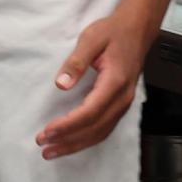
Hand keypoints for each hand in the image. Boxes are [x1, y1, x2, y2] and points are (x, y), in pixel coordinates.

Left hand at [37, 11, 154, 158]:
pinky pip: (105, 128)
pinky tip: (72, 142)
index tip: (47, 131)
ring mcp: (124, 103)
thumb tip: (61, 84)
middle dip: (68, 140)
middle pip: (95, 129)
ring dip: (76, 144)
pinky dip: (87, 139)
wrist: (137, 30)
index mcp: (115, 82)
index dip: (68, 125)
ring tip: (53, 151)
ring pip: (101, 132)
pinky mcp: (121, 104)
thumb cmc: (113, 32)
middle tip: (44, 147)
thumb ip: (76, 62)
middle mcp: (122, 98)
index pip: (89, 112)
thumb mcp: (90, 39)